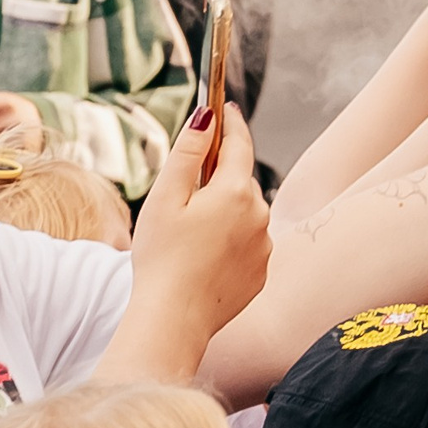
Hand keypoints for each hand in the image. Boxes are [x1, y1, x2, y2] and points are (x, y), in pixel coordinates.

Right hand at [131, 105, 270, 342]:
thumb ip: (188, 152)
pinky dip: (230, 241)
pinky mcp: (261, 272)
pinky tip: (203, 257)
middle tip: (188, 188)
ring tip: (190, 233)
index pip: (239, 144)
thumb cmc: (162, 257)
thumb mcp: (167, 197)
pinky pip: (247, 244)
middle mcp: (260, 215)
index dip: (231, 123)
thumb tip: (207, 115)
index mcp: (236, 191)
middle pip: (241, 181)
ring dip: (225, 212)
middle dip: (220, 176)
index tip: (226, 108)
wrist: (175, 318)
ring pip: (245, 214)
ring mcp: (265, 246)